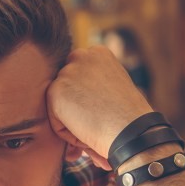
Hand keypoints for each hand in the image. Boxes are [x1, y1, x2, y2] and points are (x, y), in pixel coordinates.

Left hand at [46, 46, 152, 170]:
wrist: (130, 130)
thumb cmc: (127, 118)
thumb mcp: (113, 87)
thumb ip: (95, 82)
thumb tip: (79, 93)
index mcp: (98, 53)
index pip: (78, 77)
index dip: (88, 98)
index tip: (103, 108)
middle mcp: (81, 56)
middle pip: (65, 89)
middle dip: (76, 107)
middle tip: (97, 119)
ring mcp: (67, 72)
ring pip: (60, 106)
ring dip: (74, 121)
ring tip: (96, 124)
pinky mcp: (55, 90)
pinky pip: (55, 120)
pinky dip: (68, 132)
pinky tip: (87, 130)